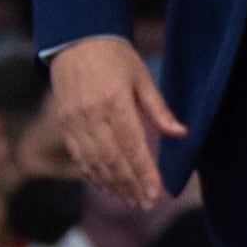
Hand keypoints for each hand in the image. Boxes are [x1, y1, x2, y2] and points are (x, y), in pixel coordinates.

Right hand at [49, 36, 185, 206]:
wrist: (74, 41)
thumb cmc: (115, 57)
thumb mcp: (142, 77)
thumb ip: (159, 109)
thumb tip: (181, 134)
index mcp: (115, 102)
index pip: (132, 146)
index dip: (143, 172)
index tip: (156, 193)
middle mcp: (91, 116)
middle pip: (112, 160)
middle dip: (130, 186)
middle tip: (146, 205)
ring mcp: (75, 122)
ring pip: (94, 162)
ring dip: (112, 185)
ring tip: (131, 201)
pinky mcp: (65, 125)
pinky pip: (79, 156)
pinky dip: (93, 175)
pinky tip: (107, 187)